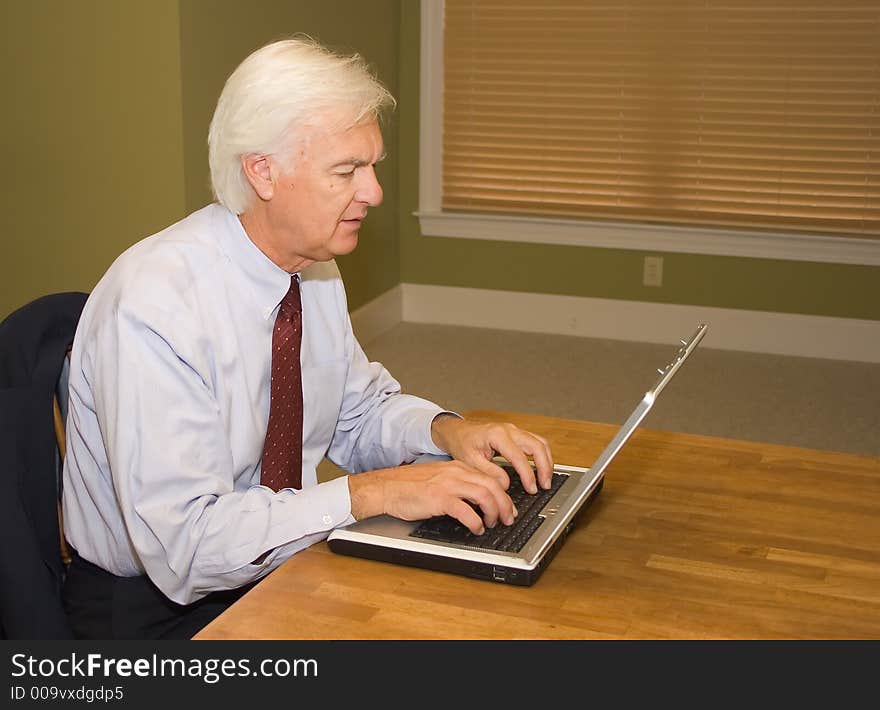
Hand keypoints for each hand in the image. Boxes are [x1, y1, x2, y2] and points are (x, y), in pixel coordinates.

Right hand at [348, 460, 516, 534]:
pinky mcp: (439, 498)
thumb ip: (456, 485)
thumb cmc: (408, 487)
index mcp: (456, 468)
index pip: (489, 478)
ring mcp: (447, 485)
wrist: (386, 487)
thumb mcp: (437, 479)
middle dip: (505, 504)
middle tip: (508, 518)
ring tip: (494, 524)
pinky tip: (476, 529)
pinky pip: (466, 511)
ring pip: (484, 495)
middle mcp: (455, 473)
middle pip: (492, 486)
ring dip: (494, 512)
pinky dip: (476, 522)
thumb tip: (475, 501)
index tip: (506, 507)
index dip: (503, 495)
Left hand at [429, 415, 553, 493]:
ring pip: (540, 442)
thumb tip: (506, 484)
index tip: (531, 489)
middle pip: (537, 445)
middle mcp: (509, 429)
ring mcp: (514, 430)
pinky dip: (542, 455)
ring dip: (547, 461)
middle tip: (545, 485)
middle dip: (545, 467)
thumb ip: (489, 472)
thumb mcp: (470, 461)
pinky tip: (541, 469)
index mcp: (497, 435)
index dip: (528, 475)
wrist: (457, 431)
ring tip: (546, 479)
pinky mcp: (516, 433)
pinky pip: (536, 442)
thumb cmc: (462, 443)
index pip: (520, 456)